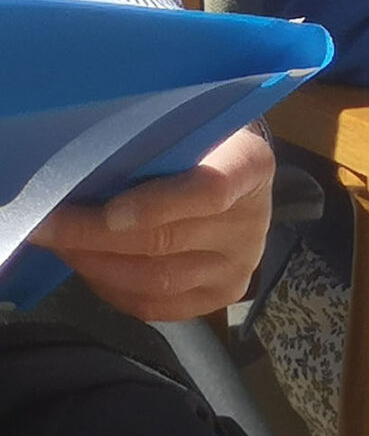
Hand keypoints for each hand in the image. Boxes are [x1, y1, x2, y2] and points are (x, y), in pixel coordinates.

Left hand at [33, 125, 273, 320]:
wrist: (234, 172)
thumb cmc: (199, 145)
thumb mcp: (187, 131)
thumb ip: (152, 150)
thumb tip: (84, 175)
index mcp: (250, 165)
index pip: (212, 190)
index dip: (159, 205)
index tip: (108, 212)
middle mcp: (252, 221)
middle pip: (166, 240)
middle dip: (95, 236)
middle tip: (49, 227)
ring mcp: (240, 264)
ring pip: (155, 279)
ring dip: (95, 265)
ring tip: (61, 245)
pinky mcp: (221, 295)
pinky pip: (156, 305)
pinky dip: (111, 289)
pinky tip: (90, 266)